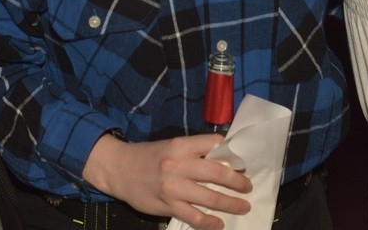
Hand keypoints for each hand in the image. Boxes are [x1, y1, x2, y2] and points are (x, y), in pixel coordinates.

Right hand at [82, 133, 251, 229]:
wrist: (120, 169)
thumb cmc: (149, 157)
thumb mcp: (171, 146)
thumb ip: (193, 151)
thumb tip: (223, 159)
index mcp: (181, 145)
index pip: (214, 144)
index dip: (232, 153)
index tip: (242, 163)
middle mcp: (178, 164)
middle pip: (217, 172)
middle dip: (237, 181)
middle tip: (248, 186)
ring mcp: (172, 187)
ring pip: (209, 197)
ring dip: (230, 203)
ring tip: (243, 207)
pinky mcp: (167, 205)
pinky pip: (193, 216)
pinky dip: (209, 222)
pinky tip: (219, 224)